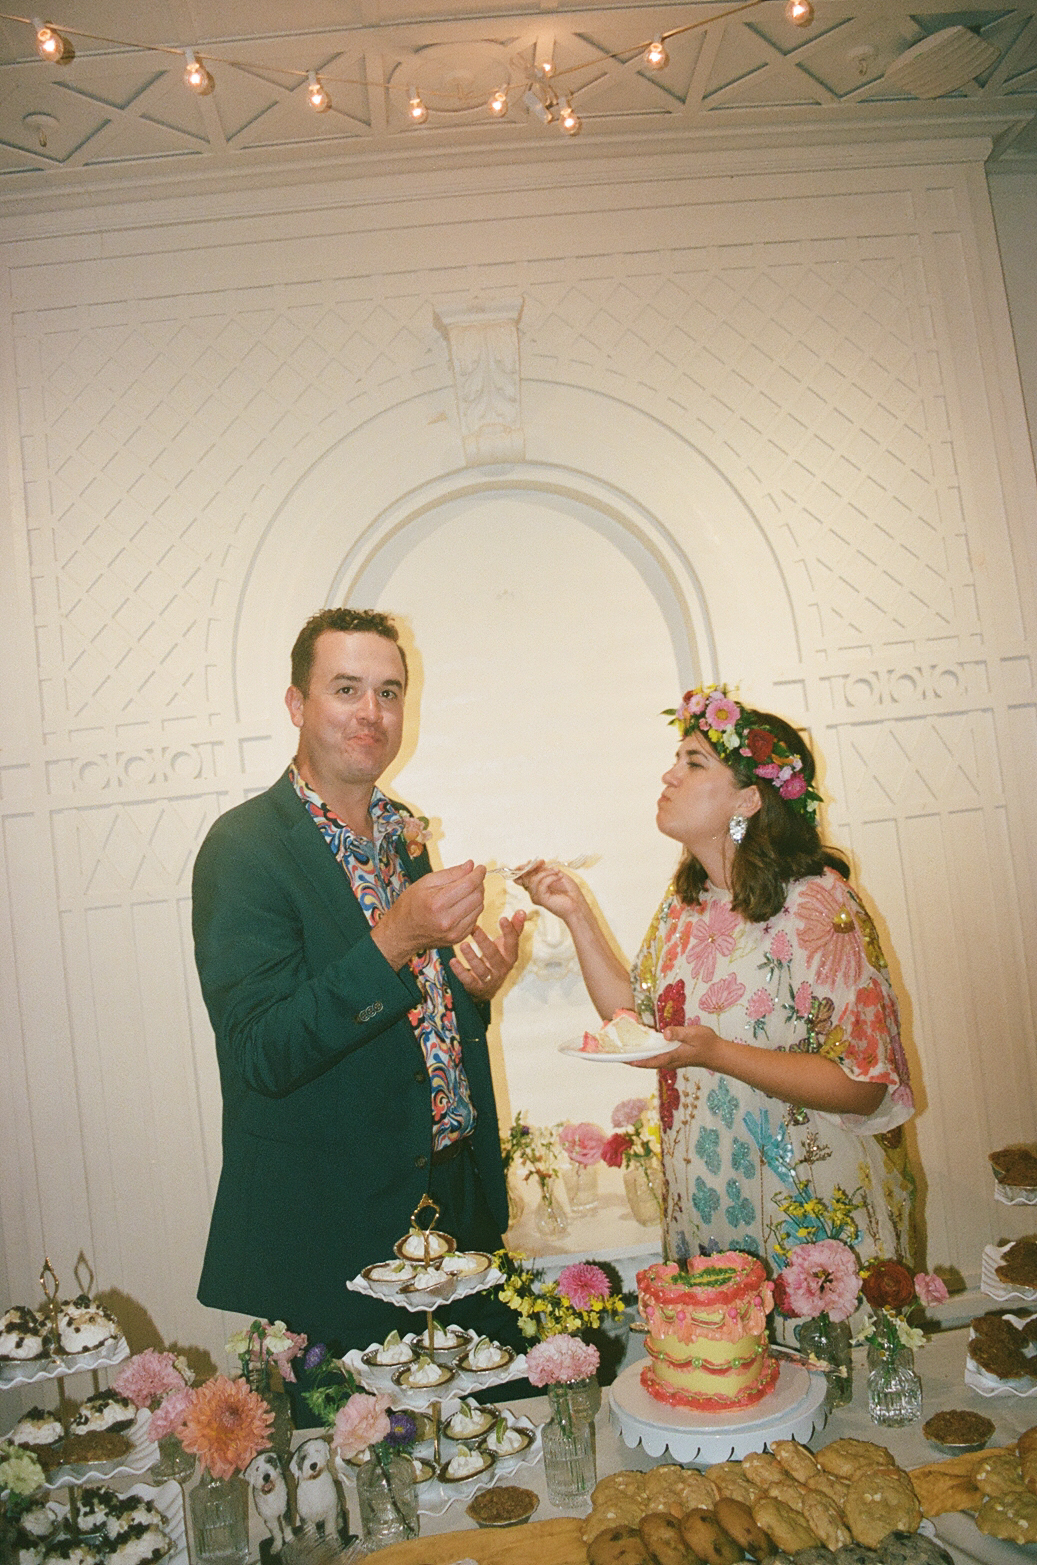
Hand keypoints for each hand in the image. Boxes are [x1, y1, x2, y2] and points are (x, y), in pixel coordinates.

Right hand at [371, 861, 485, 970]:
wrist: (401, 932)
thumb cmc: (410, 905)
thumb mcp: (425, 882)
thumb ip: (450, 874)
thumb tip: (470, 865)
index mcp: (438, 903)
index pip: (469, 885)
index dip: (478, 874)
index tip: (480, 868)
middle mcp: (448, 920)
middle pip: (477, 896)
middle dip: (478, 884)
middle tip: (471, 878)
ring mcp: (454, 932)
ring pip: (479, 908)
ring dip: (476, 897)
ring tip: (464, 892)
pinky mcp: (457, 938)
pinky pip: (474, 919)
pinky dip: (472, 910)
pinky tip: (461, 906)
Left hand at [450, 911, 526, 1000]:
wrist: (488, 987)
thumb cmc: (498, 958)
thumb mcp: (507, 944)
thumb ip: (514, 928)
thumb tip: (522, 911)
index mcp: (510, 956)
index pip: (511, 943)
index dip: (509, 931)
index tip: (502, 918)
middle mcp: (501, 968)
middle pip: (494, 955)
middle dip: (484, 942)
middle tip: (474, 928)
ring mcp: (489, 979)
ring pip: (481, 969)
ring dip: (472, 957)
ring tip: (463, 945)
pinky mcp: (476, 986)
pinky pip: (468, 980)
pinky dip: (460, 971)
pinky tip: (453, 961)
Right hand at [514, 861, 585, 921]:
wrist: (577, 903)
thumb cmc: (568, 890)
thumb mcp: (554, 874)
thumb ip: (542, 870)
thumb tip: (531, 863)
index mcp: (535, 885)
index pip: (520, 876)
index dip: (523, 868)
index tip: (535, 861)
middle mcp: (533, 891)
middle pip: (524, 877)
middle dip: (533, 866)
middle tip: (543, 862)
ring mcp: (536, 896)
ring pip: (532, 880)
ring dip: (546, 872)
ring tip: (557, 872)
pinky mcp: (541, 899)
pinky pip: (541, 884)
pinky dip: (550, 877)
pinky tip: (558, 877)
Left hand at [629, 1022, 721, 1070]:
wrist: (718, 1054)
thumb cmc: (707, 1043)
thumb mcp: (694, 1033)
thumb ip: (679, 1032)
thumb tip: (665, 1033)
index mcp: (671, 1056)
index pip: (648, 1060)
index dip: (634, 1060)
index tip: (621, 1059)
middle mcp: (669, 1061)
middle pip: (645, 1062)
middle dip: (631, 1059)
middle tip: (617, 1053)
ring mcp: (671, 1060)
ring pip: (650, 1061)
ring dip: (638, 1056)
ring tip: (625, 1049)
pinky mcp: (674, 1057)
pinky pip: (656, 1057)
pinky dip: (647, 1053)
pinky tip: (643, 1046)